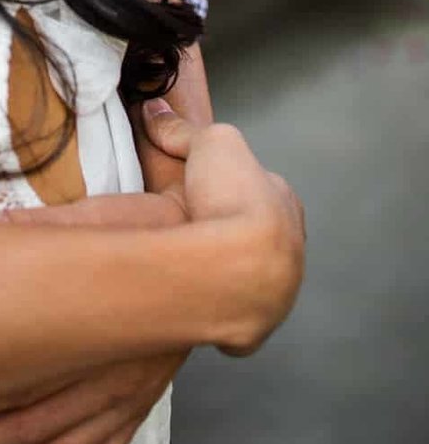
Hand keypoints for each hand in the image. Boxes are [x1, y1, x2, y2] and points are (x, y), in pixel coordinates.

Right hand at [141, 100, 305, 353]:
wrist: (237, 265)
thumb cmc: (232, 197)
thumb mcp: (209, 143)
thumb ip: (183, 131)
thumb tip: (154, 111)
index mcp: (286, 207)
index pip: (267, 194)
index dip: (237, 189)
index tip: (208, 189)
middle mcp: (290, 254)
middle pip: (260, 241)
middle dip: (234, 236)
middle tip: (197, 231)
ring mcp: (275, 298)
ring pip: (250, 283)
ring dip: (227, 277)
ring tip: (192, 271)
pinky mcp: (251, 332)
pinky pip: (234, 320)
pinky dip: (218, 312)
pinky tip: (196, 304)